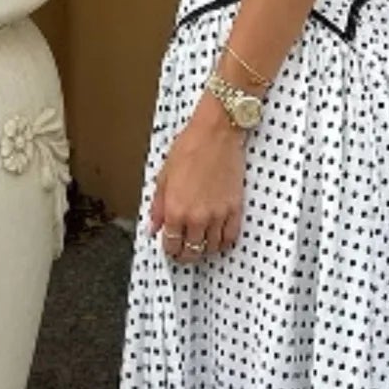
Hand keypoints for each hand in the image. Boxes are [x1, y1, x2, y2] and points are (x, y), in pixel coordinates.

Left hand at [148, 103, 245, 261]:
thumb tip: (154, 226)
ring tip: (199, 244)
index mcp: (176, 210)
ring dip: (204, 249)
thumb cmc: (190, 147)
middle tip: (183, 252)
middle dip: (185, 255)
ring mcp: (218, 215)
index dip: (169, 250)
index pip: (171, 244)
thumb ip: (158, 206)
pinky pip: (230, 237)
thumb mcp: (164, 176)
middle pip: (192, 251)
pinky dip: (223, 242)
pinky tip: (217, 238)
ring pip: (211, 247)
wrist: (217, 133)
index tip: (170, 248)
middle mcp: (197, 217)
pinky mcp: (235, 209)